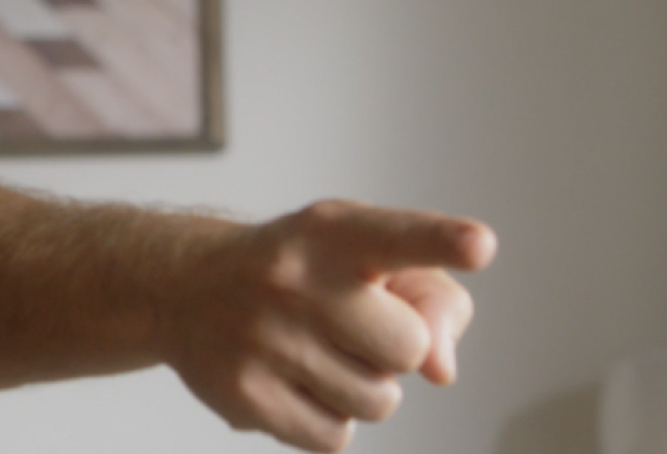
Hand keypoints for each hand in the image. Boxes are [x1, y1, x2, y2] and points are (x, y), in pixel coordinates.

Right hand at [157, 200, 495, 451]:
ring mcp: (265, 339)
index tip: (479, 246)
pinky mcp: (246, 394)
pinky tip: (294, 380)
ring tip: (317, 351)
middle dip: (391, 347)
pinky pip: (336, 437)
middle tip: (347, 324)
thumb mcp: (365, 254)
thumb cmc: (300, 270)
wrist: (186, 287)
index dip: (440, 241)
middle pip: (406, 350)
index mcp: (333, 232)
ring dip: (361, 386)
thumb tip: (441, 370)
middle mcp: (294, 279)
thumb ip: (431, 299)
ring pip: (378, 402)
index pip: (397, 237)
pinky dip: (328, 418)